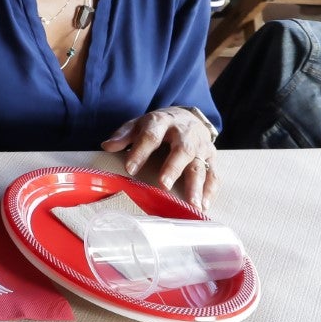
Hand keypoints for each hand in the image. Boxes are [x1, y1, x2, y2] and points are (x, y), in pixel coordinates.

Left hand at [101, 107, 217, 208]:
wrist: (187, 116)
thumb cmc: (158, 125)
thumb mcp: (139, 124)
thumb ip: (124, 135)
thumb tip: (106, 145)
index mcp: (163, 123)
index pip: (151, 136)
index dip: (140, 152)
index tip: (130, 168)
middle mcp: (185, 133)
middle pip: (182, 149)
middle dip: (173, 167)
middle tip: (164, 184)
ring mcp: (201, 146)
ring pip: (200, 165)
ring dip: (196, 185)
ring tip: (192, 204)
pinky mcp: (211, 158)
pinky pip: (214, 175)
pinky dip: (210, 191)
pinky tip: (204, 206)